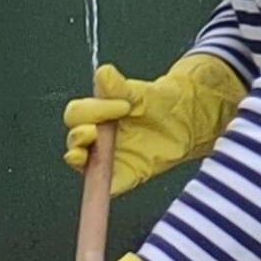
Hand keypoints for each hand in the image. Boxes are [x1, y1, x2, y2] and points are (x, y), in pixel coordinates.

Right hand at [60, 53, 245, 194]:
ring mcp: (109, 158)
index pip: (78, 113)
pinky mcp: (124, 175)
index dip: (91, 110)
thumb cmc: (160, 102)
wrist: (186, 119)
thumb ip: (120, 87)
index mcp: (97, 114)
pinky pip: (107, 185)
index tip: (122, 106)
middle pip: (74, 139)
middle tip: (94, 131)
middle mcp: (97, 137)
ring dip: (78, 158)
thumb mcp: (141, 92)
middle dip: (78, 135)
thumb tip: (102, 73)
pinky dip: (101, 187)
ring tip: (84, 153)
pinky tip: (102, 180)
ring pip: (82, 163)